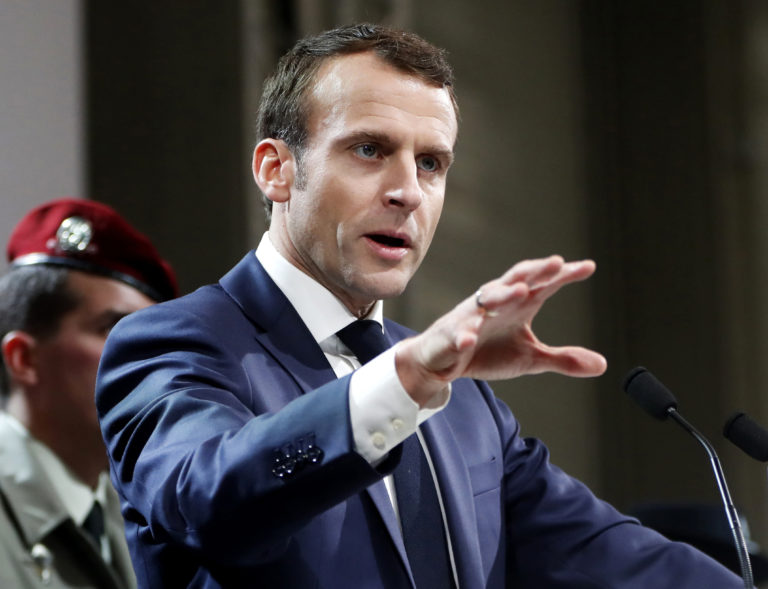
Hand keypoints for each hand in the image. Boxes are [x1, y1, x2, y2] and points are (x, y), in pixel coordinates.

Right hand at [395, 256, 606, 405]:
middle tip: (555, 263)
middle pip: (517, 281)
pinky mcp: (450, 337)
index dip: (564, 275)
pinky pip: (456, 335)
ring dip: (504, 295)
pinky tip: (468, 339)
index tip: (588, 267)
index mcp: (517, 305)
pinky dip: (462, 336)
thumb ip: (563, 358)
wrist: (441, 361)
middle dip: (536, 271)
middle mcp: (495, 303)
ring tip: (522, 291)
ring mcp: (470, 318)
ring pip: (487, 301)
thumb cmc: (486, 351)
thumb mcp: (530, 358)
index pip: (544, 284)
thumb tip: (603, 365)